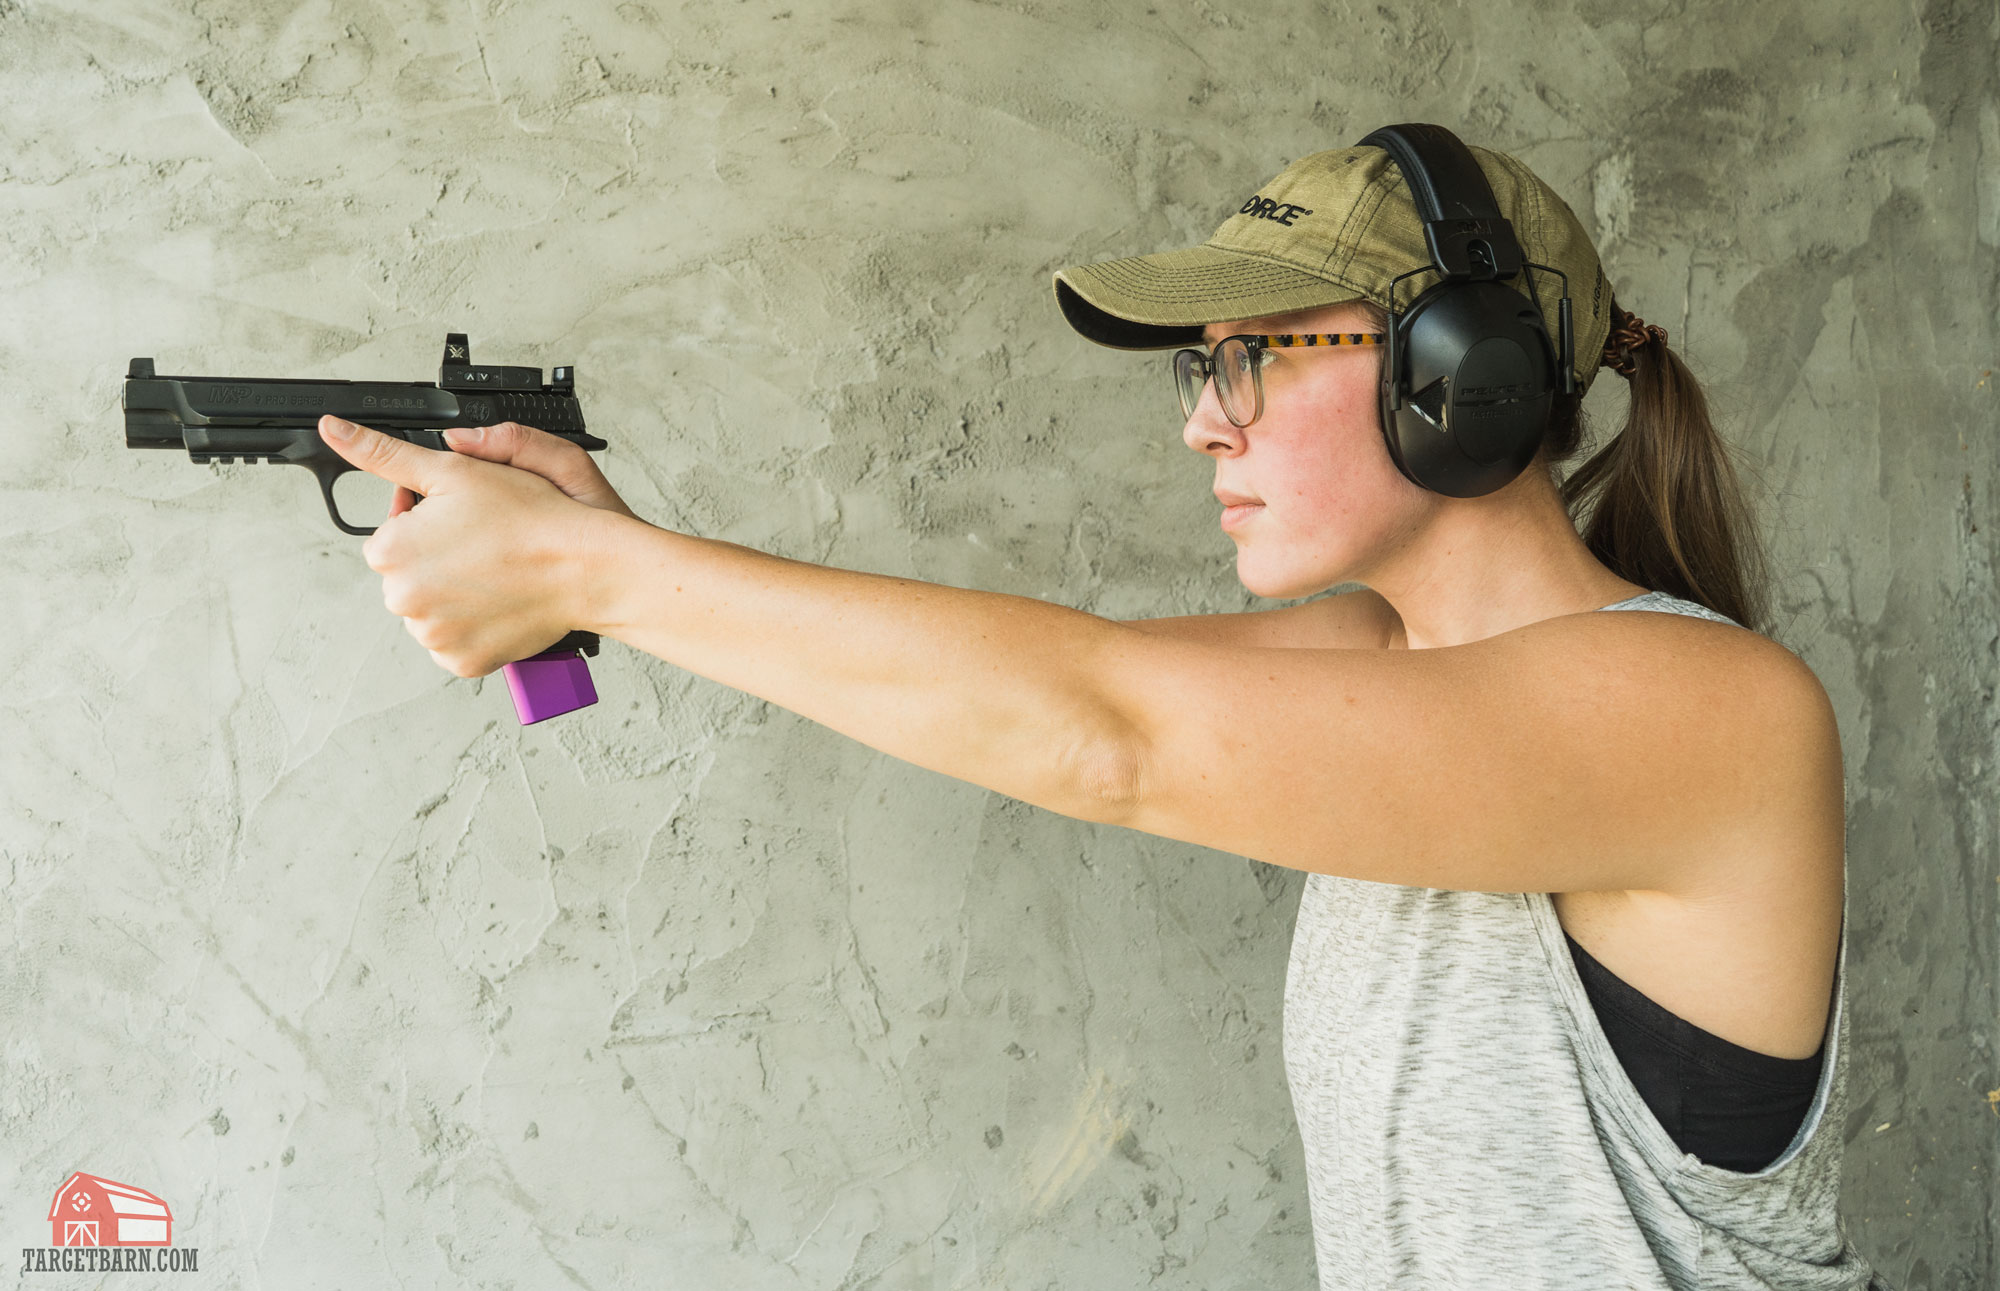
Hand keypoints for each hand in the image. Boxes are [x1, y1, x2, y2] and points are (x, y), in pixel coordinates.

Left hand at [318, 415, 639, 677]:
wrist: (586, 567)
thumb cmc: (531, 517)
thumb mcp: (453, 470)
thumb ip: (384, 453)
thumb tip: (335, 430)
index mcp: (389, 551)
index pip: (391, 532)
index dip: (427, 518)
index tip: (465, 514)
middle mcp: (401, 600)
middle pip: (409, 573)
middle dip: (438, 557)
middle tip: (486, 541)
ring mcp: (433, 637)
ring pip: (433, 609)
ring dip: (456, 592)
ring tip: (497, 571)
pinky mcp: (464, 662)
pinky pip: (457, 642)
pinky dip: (474, 625)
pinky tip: (500, 601)